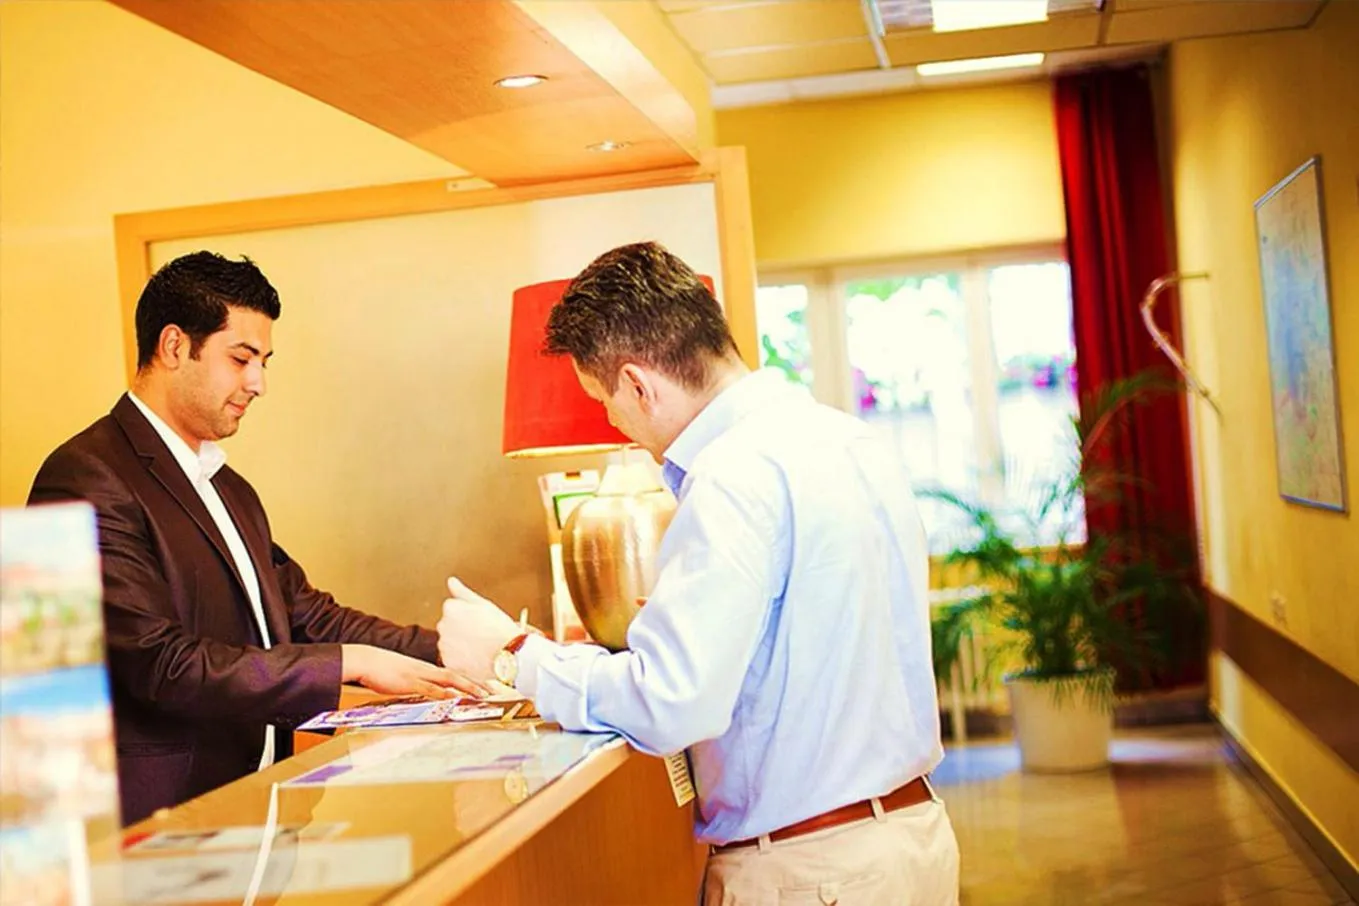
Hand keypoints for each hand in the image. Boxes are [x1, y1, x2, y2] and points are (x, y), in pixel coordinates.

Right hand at [341, 644, 487, 698]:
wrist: (365, 660)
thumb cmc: (380, 669)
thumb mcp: (402, 675)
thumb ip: (415, 683)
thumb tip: (425, 692)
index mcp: (425, 668)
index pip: (452, 674)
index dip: (469, 679)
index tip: (484, 686)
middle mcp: (426, 669)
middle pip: (457, 675)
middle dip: (476, 683)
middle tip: (493, 691)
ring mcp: (419, 674)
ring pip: (449, 680)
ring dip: (467, 687)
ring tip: (483, 695)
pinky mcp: (409, 681)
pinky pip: (430, 688)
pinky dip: (444, 693)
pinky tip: (454, 698)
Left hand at [436, 577, 519, 678]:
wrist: (509, 654)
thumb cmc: (499, 628)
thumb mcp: (483, 604)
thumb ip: (462, 592)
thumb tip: (451, 581)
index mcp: (450, 607)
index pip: (453, 610)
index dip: (468, 617)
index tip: (480, 622)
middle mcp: (443, 625)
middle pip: (449, 627)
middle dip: (461, 630)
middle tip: (481, 635)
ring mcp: (444, 644)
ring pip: (450, 644)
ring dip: (459, 645)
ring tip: (479, 648)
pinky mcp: (447, 662)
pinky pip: (452, 659)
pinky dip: (460, 660)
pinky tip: (475, 658)